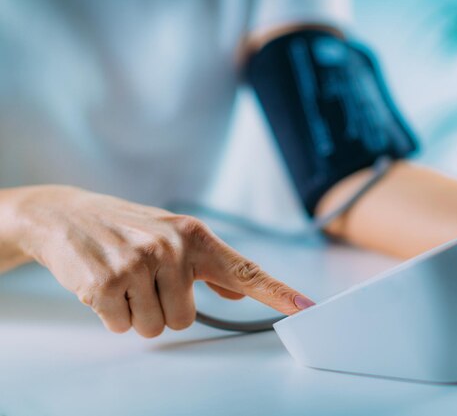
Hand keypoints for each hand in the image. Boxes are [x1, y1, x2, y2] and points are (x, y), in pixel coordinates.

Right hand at [16, 186, 314, 336]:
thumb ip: (210, 268)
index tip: (306, 307)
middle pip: (185, 320)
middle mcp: (172, 248)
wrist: (66, 214)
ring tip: (123, 280)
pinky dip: (111, 314)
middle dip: (162, 309)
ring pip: (154, 328)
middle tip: (142, 280)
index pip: (244, 271)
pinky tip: (103, 284)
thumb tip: (241, 292)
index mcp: (195, 237)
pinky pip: (122, 326)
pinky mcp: (107, 282)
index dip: (277, 293)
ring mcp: (139, 264)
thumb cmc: (126, 227)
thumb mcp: (173, 236)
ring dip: (136, 313)